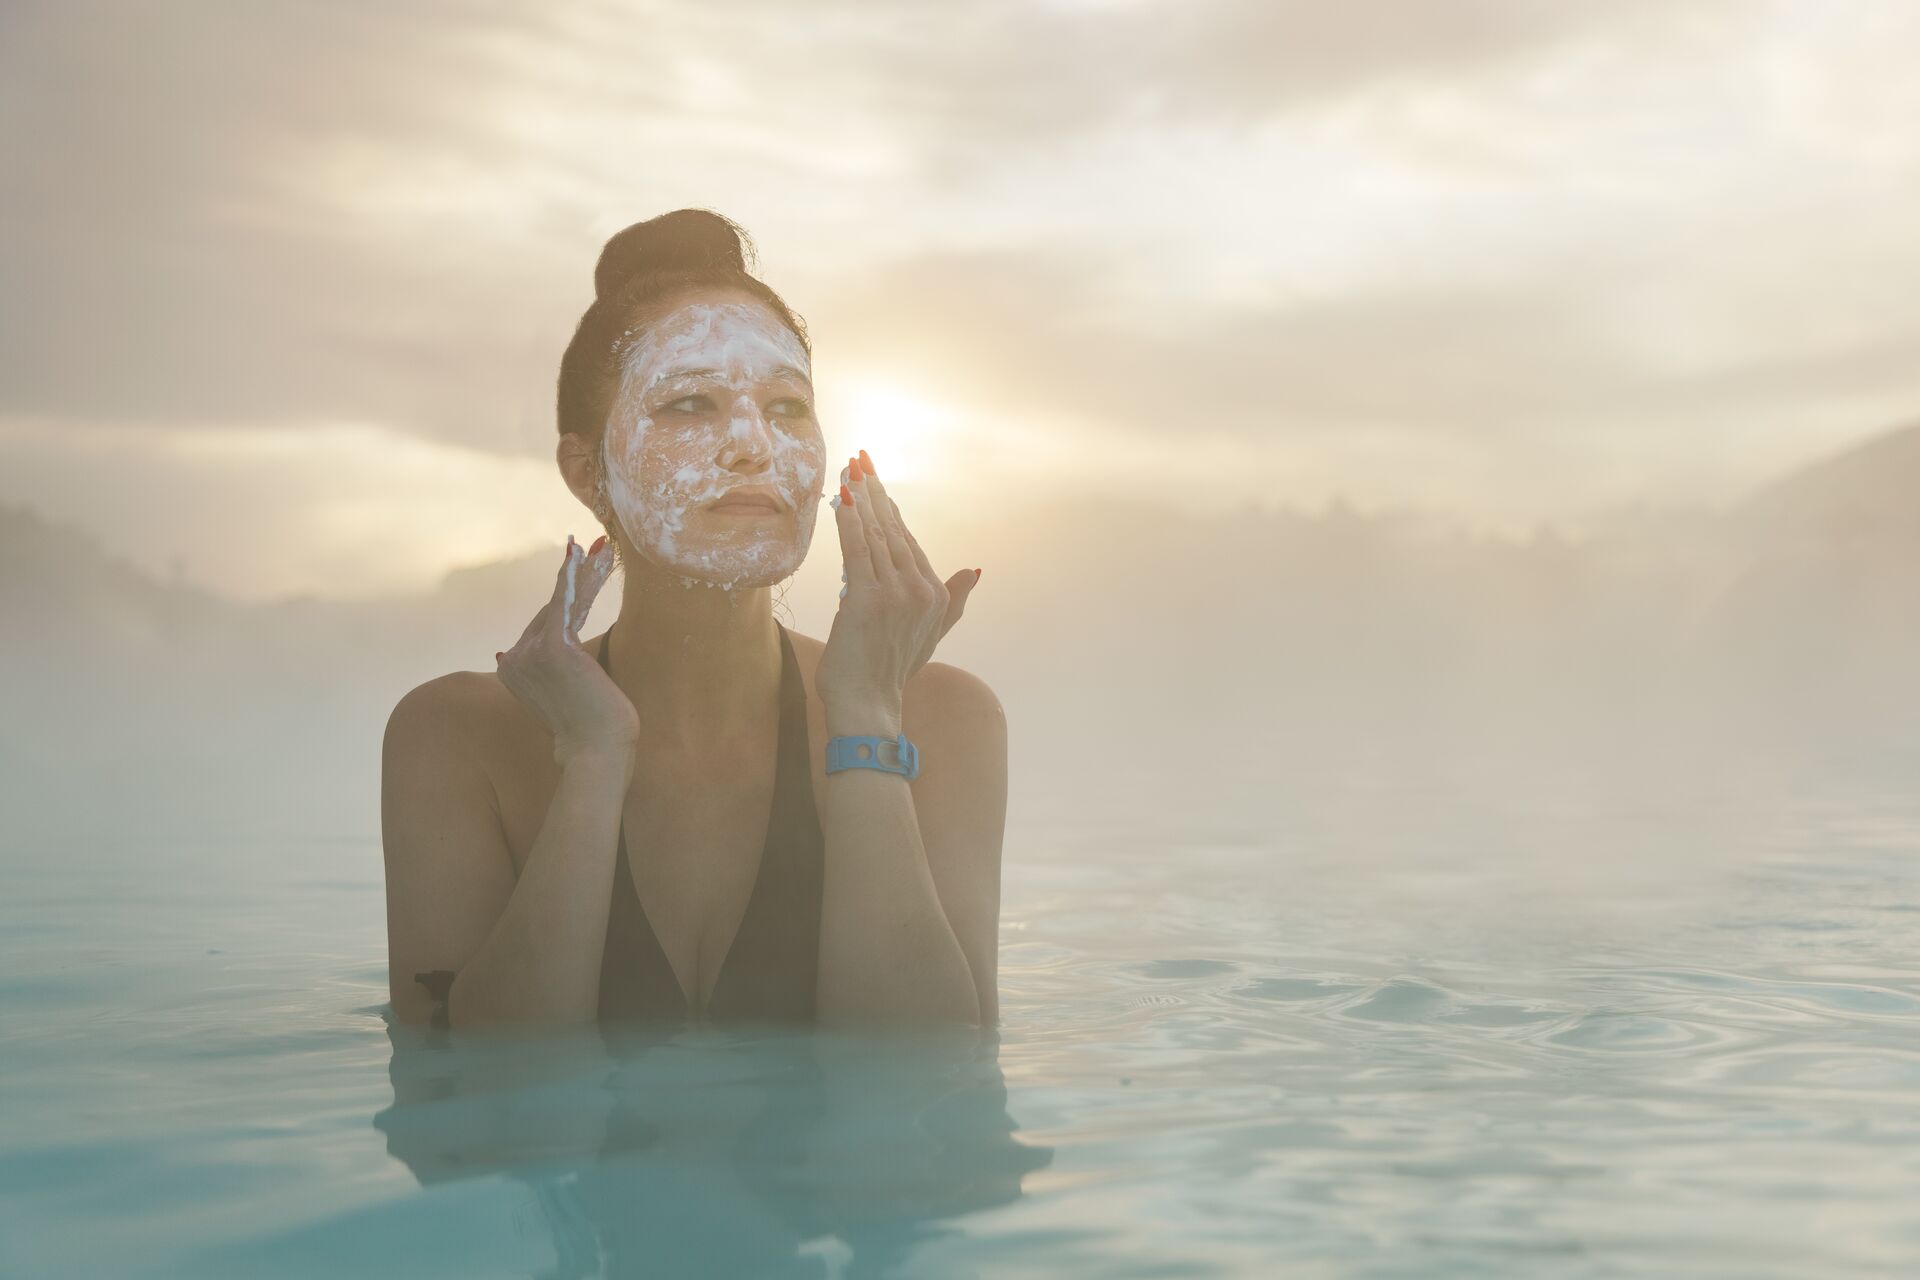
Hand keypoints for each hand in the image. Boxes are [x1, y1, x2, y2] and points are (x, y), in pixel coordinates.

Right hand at [494, 535, 636, 767]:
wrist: (598, 749)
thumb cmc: (592, 725)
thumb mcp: (565, 689)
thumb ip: (557, 666)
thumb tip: (560, 642)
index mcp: (510, 668)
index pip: (541, 625)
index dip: (567, 600)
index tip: (585, 571)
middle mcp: (512, 658)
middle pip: (550, 611)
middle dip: (578, 582)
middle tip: (601, 550)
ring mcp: (529, 652)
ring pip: (561, 604)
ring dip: (583, 573)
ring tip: (602, 547)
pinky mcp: (553, 647)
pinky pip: (565, 602)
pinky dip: (573, 576)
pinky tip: (582, 552)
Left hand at [817, 450, 979, 729]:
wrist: (868, 705)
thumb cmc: (890, 673)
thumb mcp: (931, 636)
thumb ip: (954, 601)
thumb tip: (975, 571)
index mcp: (935, 594)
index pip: (907, 539)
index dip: (888, 506)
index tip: (873, 478)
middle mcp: (920, 589)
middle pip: (893, 528)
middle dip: (874, 489)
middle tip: (860, 457)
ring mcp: (895, 593)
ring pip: (875, 534)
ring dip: (861, 496)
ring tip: (850, 468)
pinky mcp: (868, 599)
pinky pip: (857, 550)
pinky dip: (849, 522)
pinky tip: (842, 498)